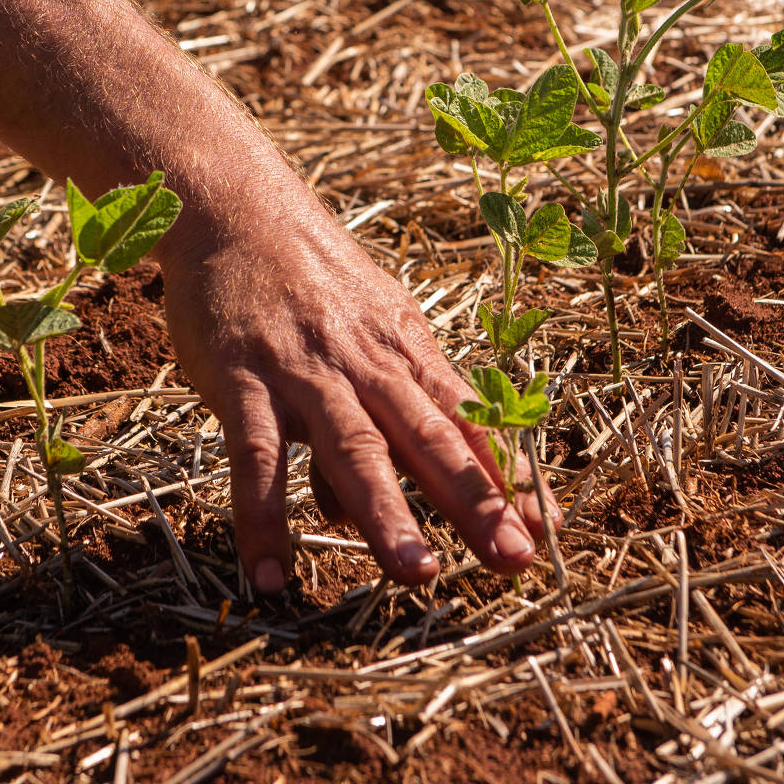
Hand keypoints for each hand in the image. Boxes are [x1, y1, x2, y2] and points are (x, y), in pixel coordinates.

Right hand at [157, 203, 549, 591]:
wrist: (236, 209)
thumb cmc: (306, 280)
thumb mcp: (363, 331)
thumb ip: (371, 418)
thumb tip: (355, 510)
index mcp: (405, 351)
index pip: (467, 421)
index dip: (508, 476)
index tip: (547, 531)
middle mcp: (365, 364)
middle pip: (427, 438)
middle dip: (474, 500)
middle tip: (512, 559)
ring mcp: (304, 371)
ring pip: (354, 448)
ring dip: (385, 512)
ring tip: (416, 574)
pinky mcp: (241, 379)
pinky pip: (255, 456)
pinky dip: (262, 517)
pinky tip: (269, 574)